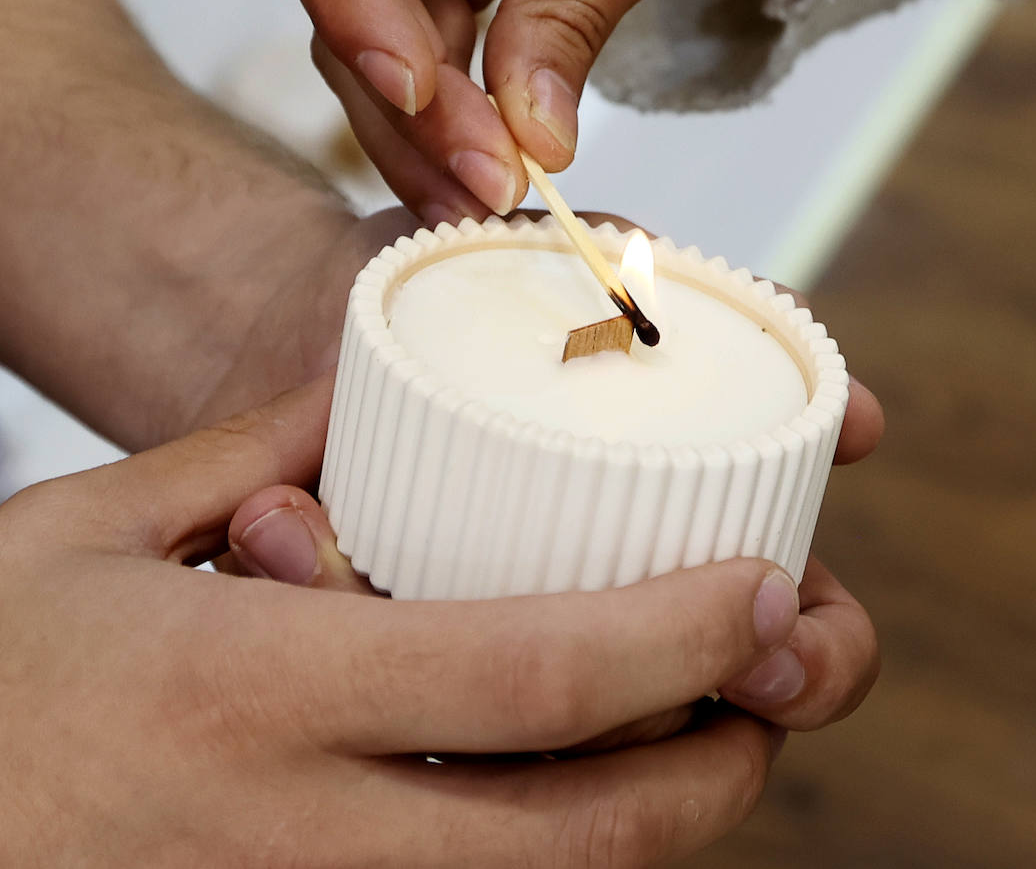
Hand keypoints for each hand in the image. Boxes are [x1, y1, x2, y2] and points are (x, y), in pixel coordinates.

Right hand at [0, 377, 820, 865]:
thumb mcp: (84, 535)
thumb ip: (244, 456)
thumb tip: (358, 391)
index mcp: (261, 693)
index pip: (539, 678)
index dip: (687, 639)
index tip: (768, 586)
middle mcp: (306, 834)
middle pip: (595, 831)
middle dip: (725, 764)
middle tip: (774, 684)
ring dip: (658, 821)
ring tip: (698, 734)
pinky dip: (553, 859)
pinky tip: (562, 796)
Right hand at [265, 0, 781, 221]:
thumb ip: (570, 9)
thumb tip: (529, 134)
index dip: (349, 4)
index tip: (415, 91)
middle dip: (408, 107)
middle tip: (477, 189)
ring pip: (390, 40)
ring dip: (430, 135)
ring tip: (484, 206)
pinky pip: (442, 47)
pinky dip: (465, 116)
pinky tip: (492, 172)